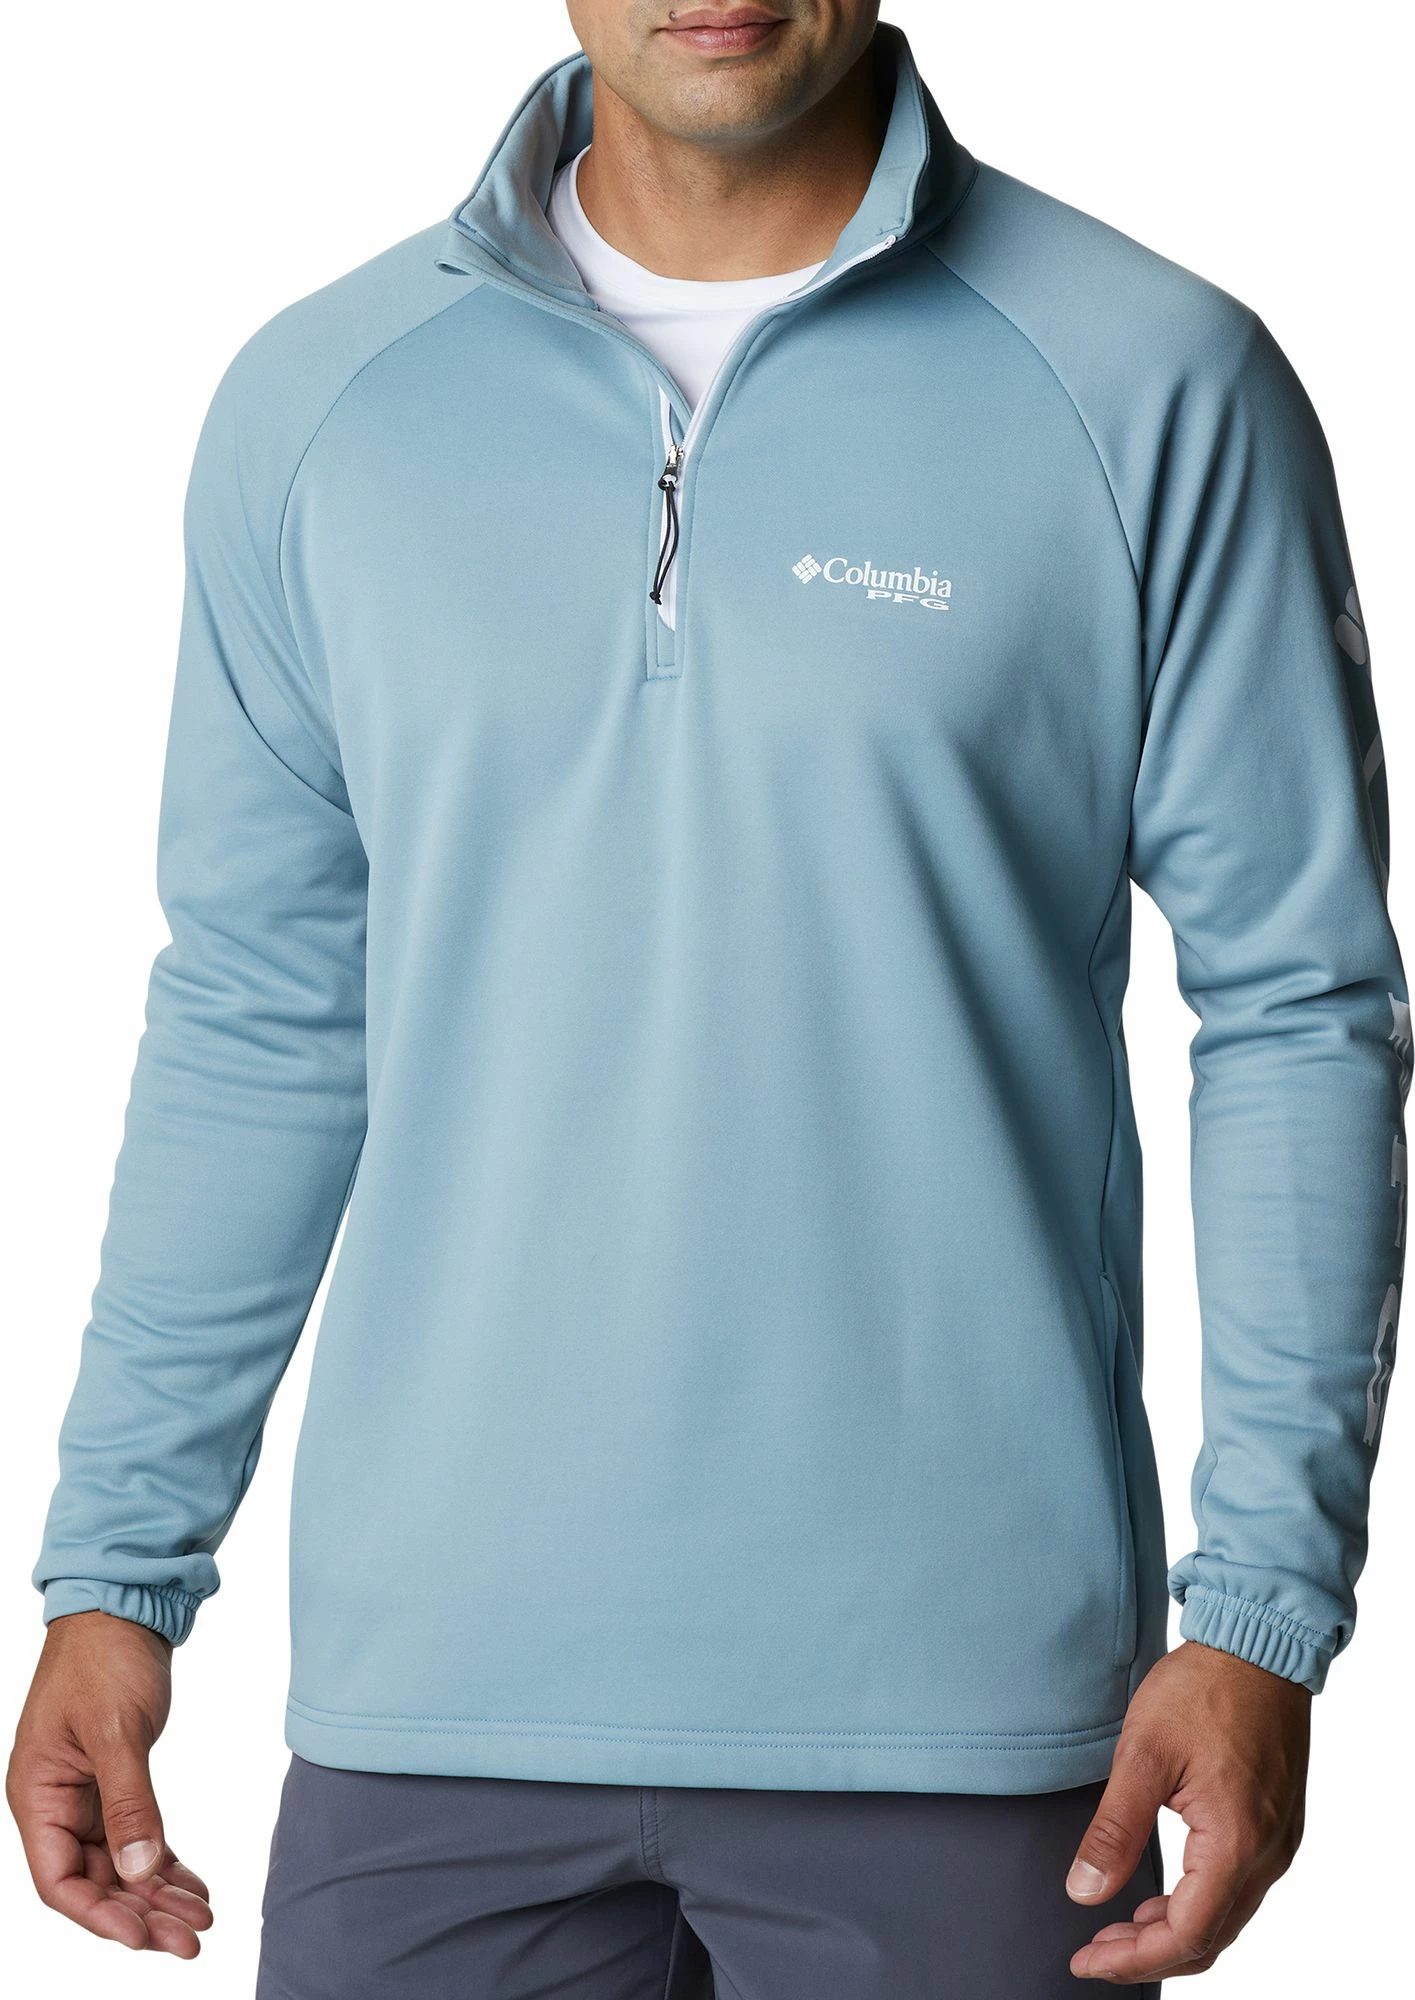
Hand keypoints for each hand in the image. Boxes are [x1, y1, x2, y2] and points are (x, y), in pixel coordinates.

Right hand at [7, 1609, 212, 1956]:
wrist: (123, 1604)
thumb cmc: (104, 1657)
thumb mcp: (115, 1730)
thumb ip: (130, 1802)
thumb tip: (139, 1873)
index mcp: (37, 1795)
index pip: (60, 1880)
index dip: (100, 1916)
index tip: (144, 1937)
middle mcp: (57, 1803)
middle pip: (95, 1881)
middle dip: (141, 1914)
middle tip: (190, 1939)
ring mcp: (87, 1794)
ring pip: (121, 1864)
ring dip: (158, 1894)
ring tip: (201, 1920)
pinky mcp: (117, 1780)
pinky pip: (138, 1837)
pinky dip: (165, 1862)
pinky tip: (194, 1886)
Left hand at [1066, 1639, 1309, 1981]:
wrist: (1257, 1646)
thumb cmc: (1203, 1689)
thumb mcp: (1143, 1754)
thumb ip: (1115, 1830)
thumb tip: (1083, 1893)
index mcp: (1236, 1843)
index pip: (1185, 1935)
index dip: (1132, 1958)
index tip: (1086, 1960)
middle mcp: (1268, 1855)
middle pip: (1209, 1939)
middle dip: (1148, 1952)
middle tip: (1095, 1949)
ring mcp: (1278, 1842)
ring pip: (1226, 1918)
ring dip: (1173, 1931)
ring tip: (1118, 1926)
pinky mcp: (1277, 1825)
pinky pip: (1239, 1888)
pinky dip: (1199, 1905)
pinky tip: (1162, 1893)